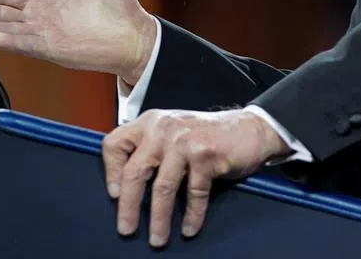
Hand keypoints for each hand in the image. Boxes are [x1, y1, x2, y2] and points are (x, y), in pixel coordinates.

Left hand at [102, 108, 290, 246]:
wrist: (251, 128)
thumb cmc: (209, 134)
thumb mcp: (173, 131)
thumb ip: (151, 147)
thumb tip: (125, 187)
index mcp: (151, 121)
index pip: (115, 143)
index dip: (110, 171)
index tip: (114, 194)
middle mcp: (164, 128)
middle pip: (135, 172)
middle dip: (128, 206)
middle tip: (126, 229)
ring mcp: (185, 141)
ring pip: (162, 187)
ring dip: (159, 219)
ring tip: (157, 238)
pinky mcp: (206, 156)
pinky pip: (193, 194)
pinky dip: (191, 215)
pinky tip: (189, 228)